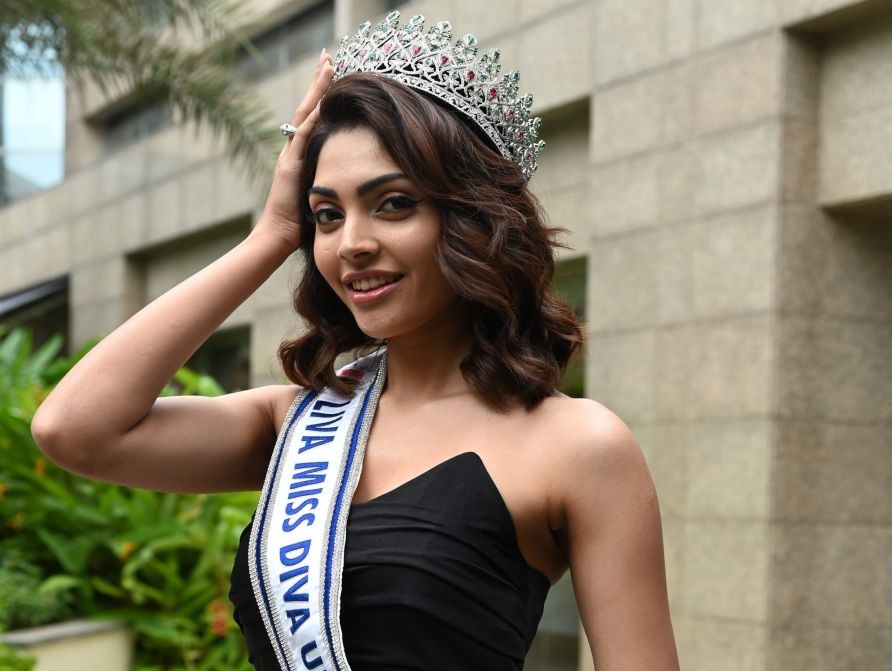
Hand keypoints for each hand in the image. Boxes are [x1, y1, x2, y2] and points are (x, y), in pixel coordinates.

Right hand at [256, 48, 333, 249]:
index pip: (313, 116)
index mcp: (301, 154)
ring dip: (317, 90)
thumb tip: (353, 173)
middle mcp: (293, 149)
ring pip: (304, 114)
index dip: (323, 94)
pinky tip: (321, 102)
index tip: (333, 71)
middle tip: (328, 55)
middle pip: (307, 107)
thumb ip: (331, 178)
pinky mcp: (289, 167)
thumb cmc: (301, 222)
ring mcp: (289, 155)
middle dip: (319, 81)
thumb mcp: (320, 192)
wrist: (278, 237)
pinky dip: (311, 119)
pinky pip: (301, 137)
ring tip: (327, 65)